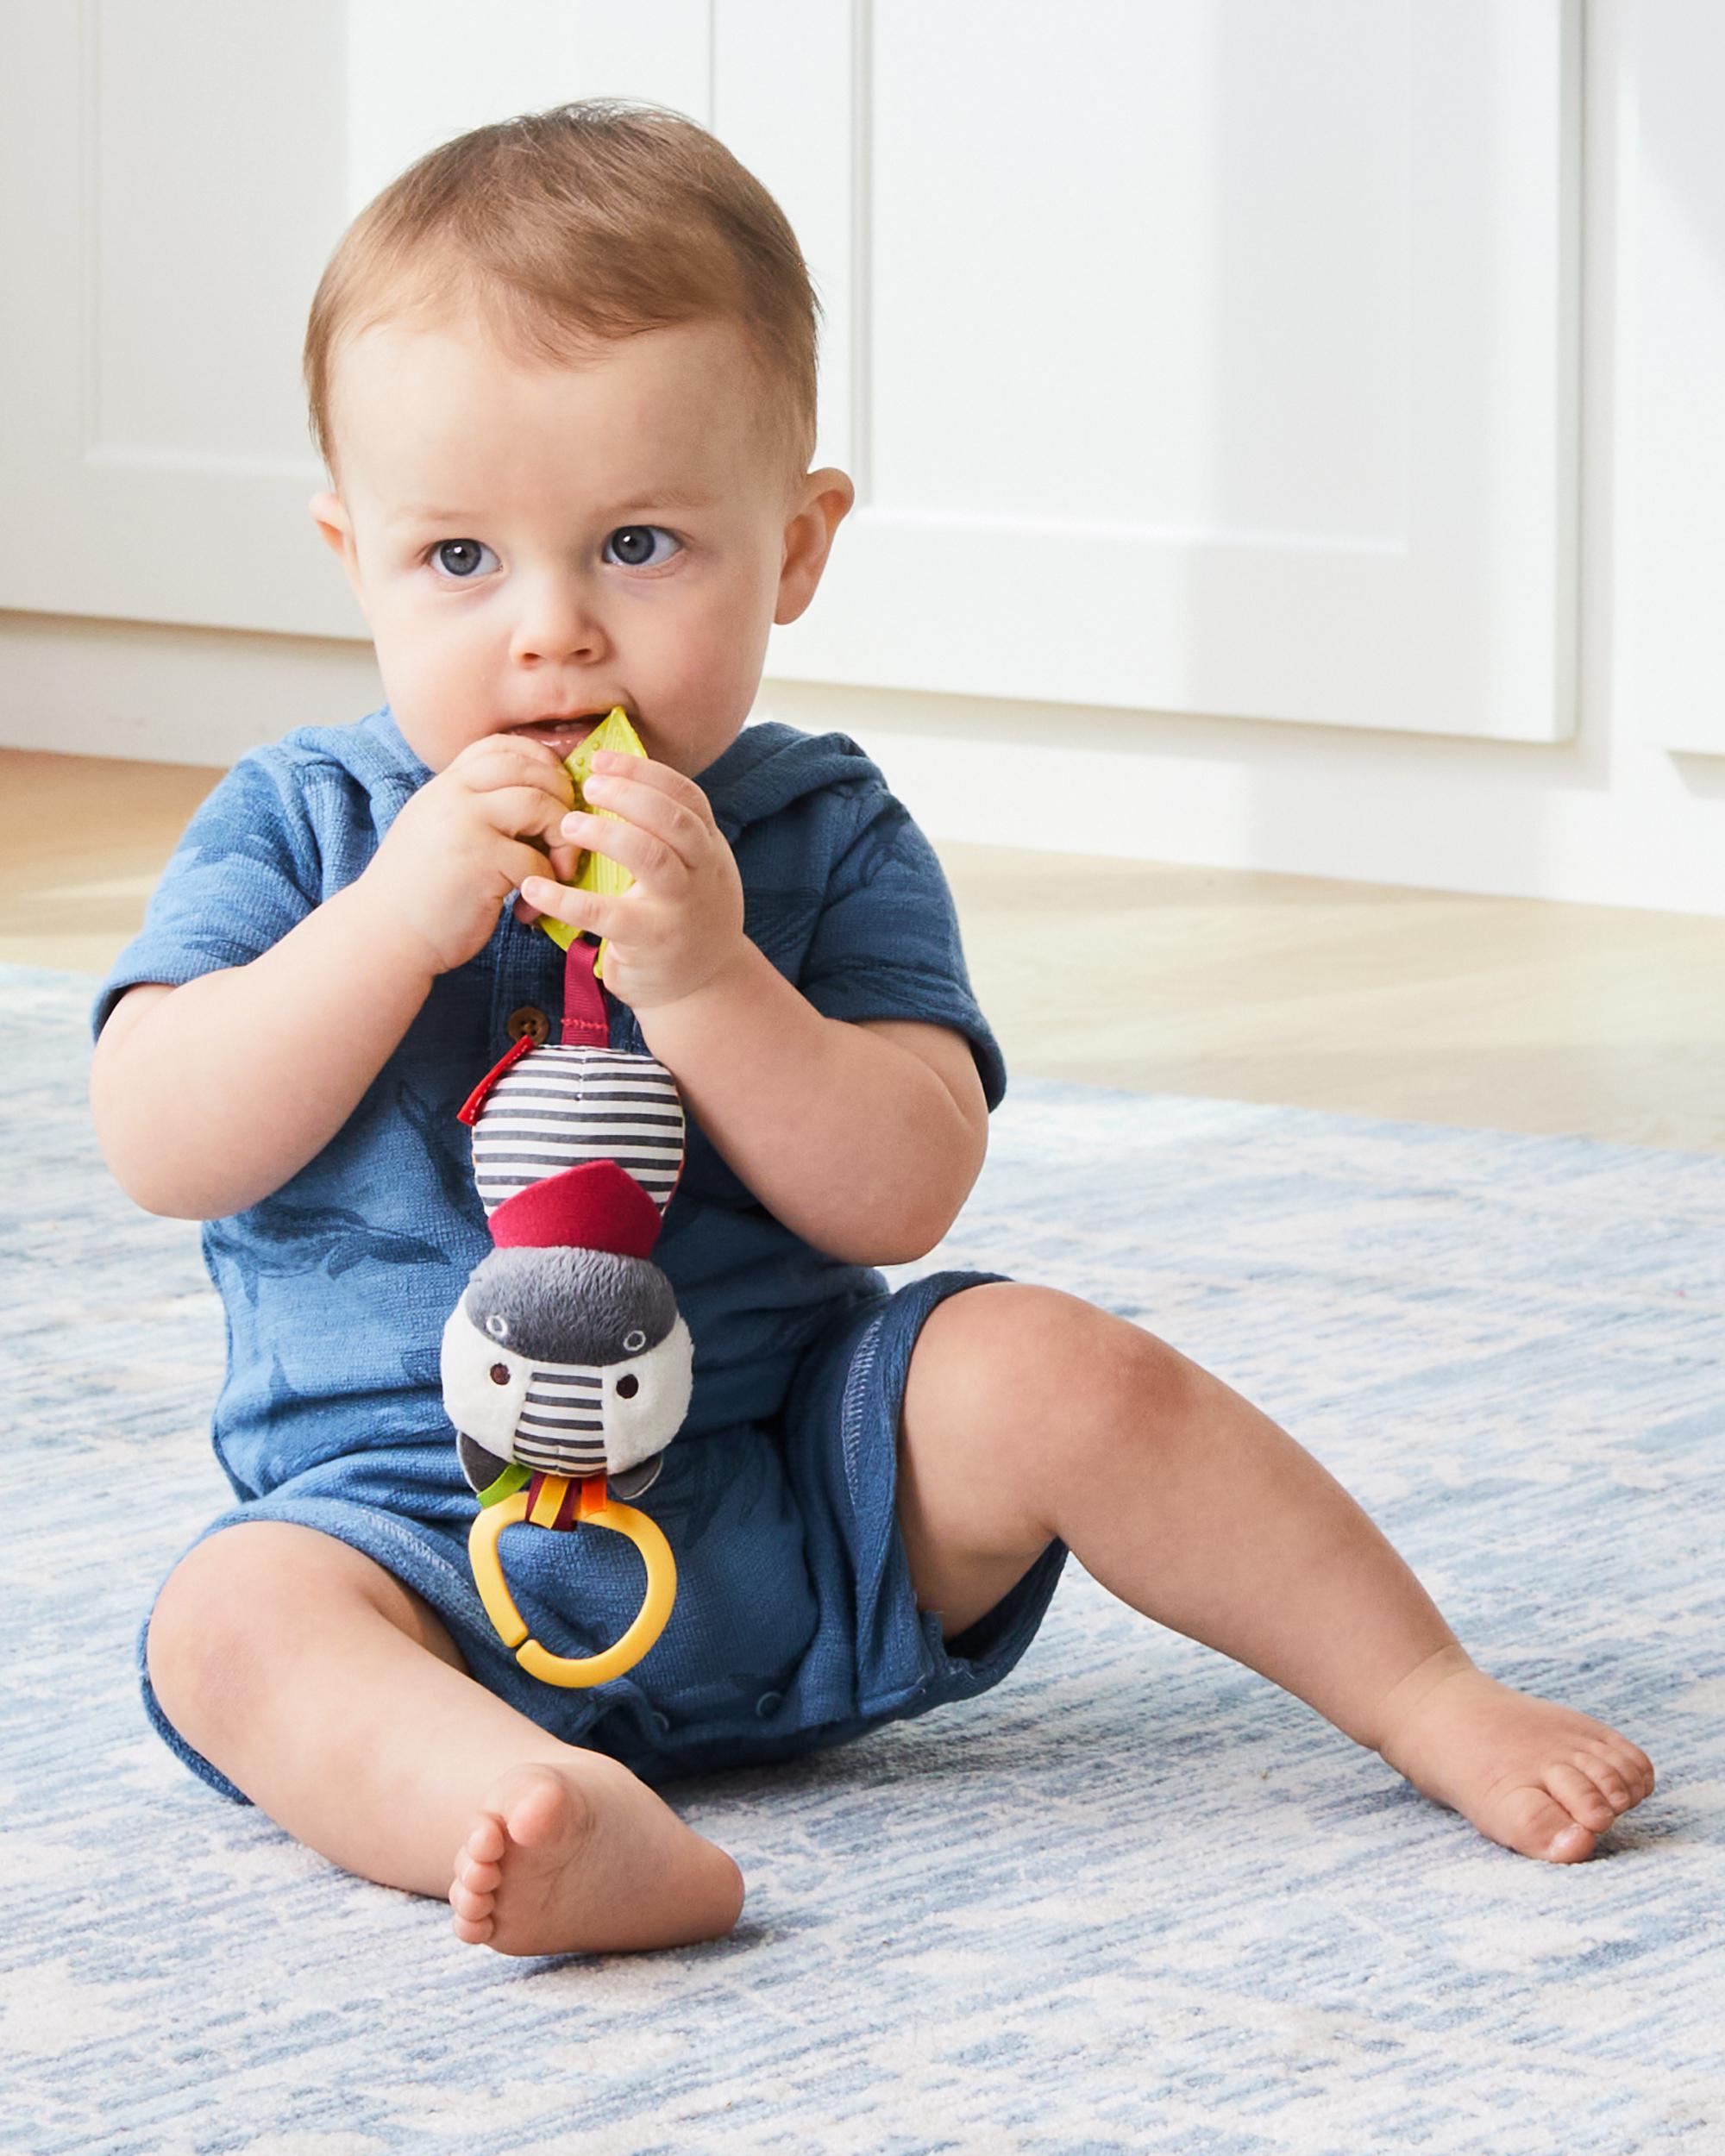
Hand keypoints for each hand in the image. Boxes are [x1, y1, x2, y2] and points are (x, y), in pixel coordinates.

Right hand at [353, 733, 575, 976]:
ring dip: (562, 839)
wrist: (384, 935)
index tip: (554, 791)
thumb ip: (469, 809)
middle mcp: (454, 796)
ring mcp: (467, 825)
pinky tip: (526, 906)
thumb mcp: (433, 831)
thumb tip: (529, 799)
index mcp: (444, 787)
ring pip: (540, 805)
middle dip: (561, 797)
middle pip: (528, 768)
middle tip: (566, 833)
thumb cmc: (416, 893)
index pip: (500, 747)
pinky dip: (545, 883)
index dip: (539, 762)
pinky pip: (536, 858)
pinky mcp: (482, 861)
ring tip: (557, 870)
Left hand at [521, 751, 746, 1010]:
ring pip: (651, 857)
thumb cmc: (682, 917)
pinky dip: (564, 898)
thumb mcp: (691, 870)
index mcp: (709, 848)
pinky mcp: (651, 941)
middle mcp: (703, 873)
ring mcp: (681, 908)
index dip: (644, 773)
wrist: (702, 987)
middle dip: (629, 794)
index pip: (686, 796)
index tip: (603, 759)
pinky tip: (533, 886)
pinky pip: (605, 913)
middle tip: (587, 786)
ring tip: (568, 824)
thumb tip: (611, 782)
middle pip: (674, 819)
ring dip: (606, 834)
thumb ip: (665, 835)